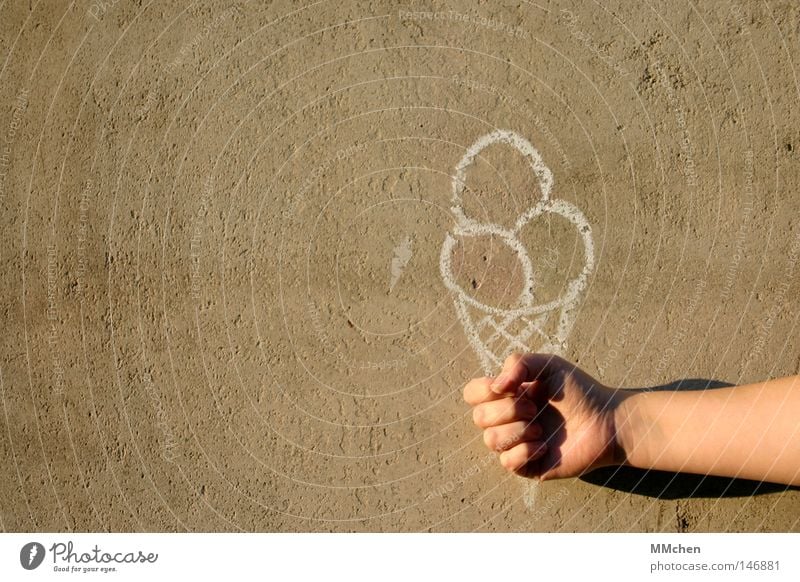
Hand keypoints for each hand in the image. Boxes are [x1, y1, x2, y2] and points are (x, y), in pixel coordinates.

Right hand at [463, 353, 627, 479]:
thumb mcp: (548, 364)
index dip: (483, 391)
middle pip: (478, 417)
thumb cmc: (579, 391)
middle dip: (507, 410)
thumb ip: (518, 363)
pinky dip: (524, 452)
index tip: (511, 387)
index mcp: (507, 395)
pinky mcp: (526, 466)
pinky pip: (506, 462)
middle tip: (535, 408)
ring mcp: (515, 443)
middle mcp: (507, 419)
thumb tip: (496, 386)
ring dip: (517, 431)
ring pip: (490, 440)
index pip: (472, 393)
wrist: (606, 420)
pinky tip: (544, 446)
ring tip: (541, 428)